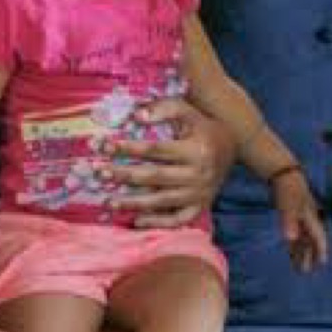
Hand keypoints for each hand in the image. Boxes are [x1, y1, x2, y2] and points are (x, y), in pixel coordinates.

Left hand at [108, 98, 232, 228]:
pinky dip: (157, 222)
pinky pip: (176, 220)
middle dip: (125, 175)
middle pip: (155, 177)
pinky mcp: (199, 208)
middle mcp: (199, 174)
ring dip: (133, 202)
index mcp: (196, 150)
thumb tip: (137, 116)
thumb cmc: (202, 128)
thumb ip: (165, 109)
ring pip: (162, 201)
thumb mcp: (188, 112)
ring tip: (109, 201)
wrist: (232, 148)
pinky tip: (136, 220)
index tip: (106, 146)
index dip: (129, 148)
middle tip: (100, 173)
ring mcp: (199, 194)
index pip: (156, 150)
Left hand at [273, 171, 329, 270]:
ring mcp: (300, 218)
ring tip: (299, 268)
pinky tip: (291, 253)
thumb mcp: (287, 205)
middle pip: (310, 241)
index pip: (318, 236)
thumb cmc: (287, 188)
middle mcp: (308, 219)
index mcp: (310, 216)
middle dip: (309, 256)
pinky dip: (294, 244)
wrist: (282, 173)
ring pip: (303, 239)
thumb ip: (288, 222)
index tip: (322, 264)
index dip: (321, 250)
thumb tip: (289, 239)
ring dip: (301, 252)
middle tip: (306, 272)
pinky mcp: (292, 216)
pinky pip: (295, 234)